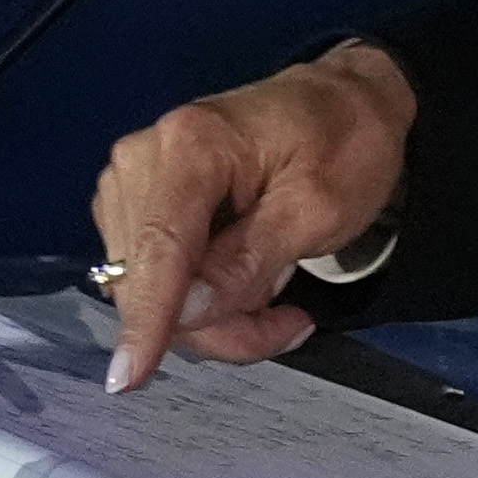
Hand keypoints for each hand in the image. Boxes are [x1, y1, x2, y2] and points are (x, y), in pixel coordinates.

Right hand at [87, 42, 413, 389]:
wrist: (345, 101)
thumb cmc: (343, 142)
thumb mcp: (317, 209)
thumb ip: (248, 261)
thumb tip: (187, 311)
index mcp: (190, 147)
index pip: (158, 249)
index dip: (147, 320)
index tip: (132, 377)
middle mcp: (144, 158)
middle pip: (151, 281)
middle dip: (216, 322)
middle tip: (287, 325)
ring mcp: (135, 182)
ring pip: (150, 290)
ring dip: (214, 315)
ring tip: (279, 299)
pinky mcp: (140, 205)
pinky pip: (157, 278)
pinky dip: (203, 298)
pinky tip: (248, 284)